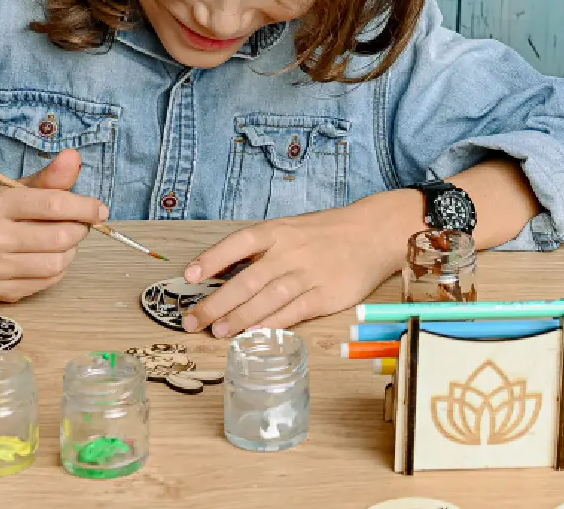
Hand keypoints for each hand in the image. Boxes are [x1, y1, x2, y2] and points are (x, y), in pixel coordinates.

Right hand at [0, 148, 107, 300]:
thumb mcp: (17, 187)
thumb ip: (50, 177)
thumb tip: (74, 157)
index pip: (53, 204)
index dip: (84, 207)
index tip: (100, 209)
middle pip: (59, 237)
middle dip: (79, 229)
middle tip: (78, 223)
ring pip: (57, 263)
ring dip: (70, 250)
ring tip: (62, 239)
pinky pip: (47, 282)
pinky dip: (58, 268)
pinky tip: (48, 256)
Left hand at [181, 200, 403, 334]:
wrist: (375, 233)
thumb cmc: (328, 233)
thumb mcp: (293, 229)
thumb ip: (263, 250)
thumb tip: (224, 273)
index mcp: (278, 231)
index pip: (238, 244)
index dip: (212, 259)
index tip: (188, 277)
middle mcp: (290, 251)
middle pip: (246, 280)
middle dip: (216, 303)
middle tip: (193, 321)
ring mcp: (308, 274)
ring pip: (266, 298)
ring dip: (239, 318)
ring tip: (217, 332)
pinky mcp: (325, 295)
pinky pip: (293, 312)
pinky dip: (271, 324)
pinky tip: (254, 334)